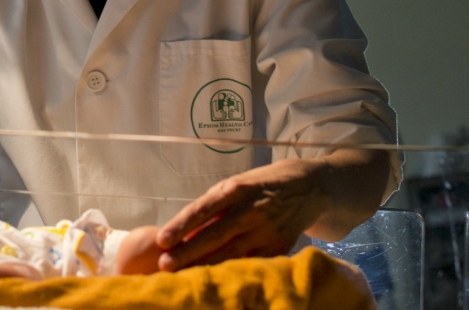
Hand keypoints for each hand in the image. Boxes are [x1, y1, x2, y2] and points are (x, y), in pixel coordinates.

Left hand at [156, 158, 330, 269]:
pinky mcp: (279, 247)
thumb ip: (213, 207)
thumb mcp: (236, 186)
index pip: (203, 208)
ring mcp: (267, 230)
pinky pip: (251, 263)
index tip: (161, 240)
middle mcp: (251, 209)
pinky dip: (232, 272)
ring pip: (231, 253)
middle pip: (214, 235)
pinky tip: (215, 281)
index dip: (181, 225)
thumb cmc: (258, 186)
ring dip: (204, 266)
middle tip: (164, 265)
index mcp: (236, 189)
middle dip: (187, 252)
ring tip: (182, 276)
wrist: (307, 187)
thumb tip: (183, 233)